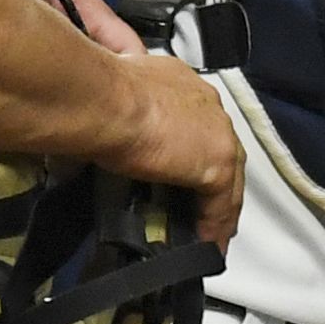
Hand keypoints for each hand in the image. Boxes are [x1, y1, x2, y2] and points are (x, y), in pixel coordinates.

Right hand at [107, 59, 245, 248]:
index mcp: (179, 82)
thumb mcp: (110, 95)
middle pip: (219, 148)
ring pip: (228, 177)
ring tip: (209, 231)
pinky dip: (215, 225)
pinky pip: (222, 203)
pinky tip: (207, 242)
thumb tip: (96, 124)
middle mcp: (204, 102)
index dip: (193, 145)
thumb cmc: (95, 93)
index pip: (197, 119)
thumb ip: (118, 106)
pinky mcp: (216, 163)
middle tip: (203, 204)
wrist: (103, 100)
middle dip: (213, 176)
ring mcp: (217, 133)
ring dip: (219, 205)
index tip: (183, 163)